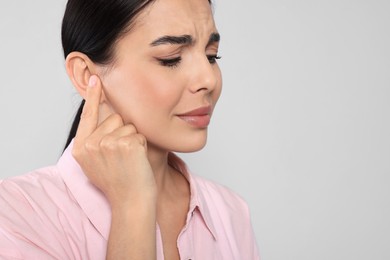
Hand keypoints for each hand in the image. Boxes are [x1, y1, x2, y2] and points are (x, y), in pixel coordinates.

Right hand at [72, 75, 156, 206]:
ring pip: (129, 124)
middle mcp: (91, 144)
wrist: (130, 202)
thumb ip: (95, 139)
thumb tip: (103, 111)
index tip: (95, 77)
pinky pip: (139, 133)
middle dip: (123, 131)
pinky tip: (137, 160)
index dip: (93, 96)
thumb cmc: (118, 182)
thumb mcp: (97, 161)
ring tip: (129, 160)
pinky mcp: (125, 144)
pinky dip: (142, 144)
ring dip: (133, 139)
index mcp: (81, 147)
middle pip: (114, 117)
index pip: (88, 116)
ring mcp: (107, 143)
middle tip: (123, 156)